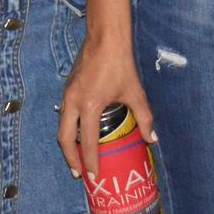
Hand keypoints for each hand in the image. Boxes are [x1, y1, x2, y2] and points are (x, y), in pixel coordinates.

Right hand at [58, 28, 153, 179]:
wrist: (105, 37)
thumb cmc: (121, 64)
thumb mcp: (135, 92)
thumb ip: (144, 117)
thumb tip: (152, 138)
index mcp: (89, 105)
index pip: (87, 142)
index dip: (90, 162)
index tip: (94, 176)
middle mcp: (73, 102)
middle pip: (64, 139)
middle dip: (70, 158)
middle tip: (79, 173)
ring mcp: (67, 94)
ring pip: (61, 126)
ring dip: (67, 144)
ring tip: (77, 158)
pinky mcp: (67, 88)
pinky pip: (63, 114)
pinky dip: (67, 129)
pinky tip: (77, 133)